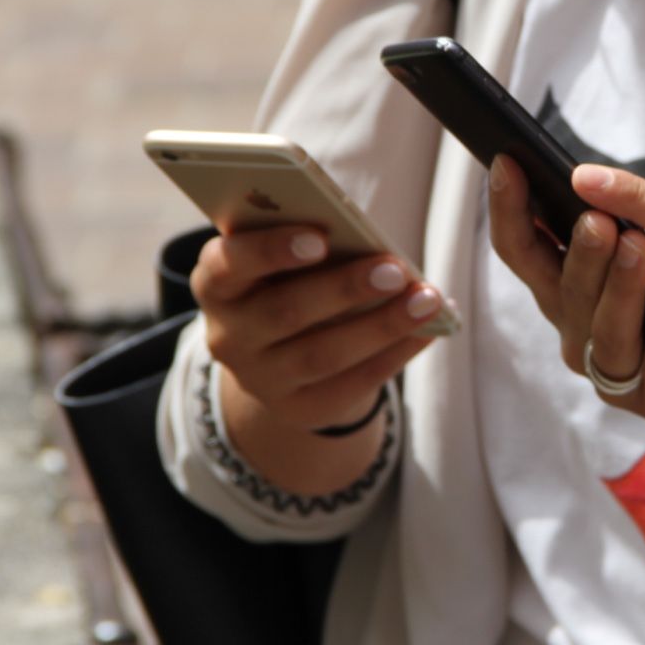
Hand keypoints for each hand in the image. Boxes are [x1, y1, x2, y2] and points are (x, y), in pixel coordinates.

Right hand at [192, 226, 446, 491]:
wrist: (275, 353)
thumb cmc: (288, 278)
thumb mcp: (283, 259)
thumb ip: (308, 243)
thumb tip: (369, 239)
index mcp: (217, 283)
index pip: (229, 265)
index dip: (271, 251)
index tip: (321, 236)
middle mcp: (228, 336)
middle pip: (285, 312)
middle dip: (344, 288)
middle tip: (395, 269)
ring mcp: (261, 379)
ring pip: (323, 355)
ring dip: (382, 326)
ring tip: (427, 300)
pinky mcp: (299, 408)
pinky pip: (351, 384)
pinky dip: (395, 353)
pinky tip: (428, 330)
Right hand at [487, 155, 644, 452]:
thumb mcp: (642, 250)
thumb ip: (610, 224)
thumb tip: (581, 172)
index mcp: (561, 292)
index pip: (521, 250)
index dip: (507, 209)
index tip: (508, 162)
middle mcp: (576, 333)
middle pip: (564, 294)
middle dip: (580, 254)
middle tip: (596, 217)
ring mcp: (612, 373)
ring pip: (607, 333)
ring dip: (620, 286)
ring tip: (636, 244)